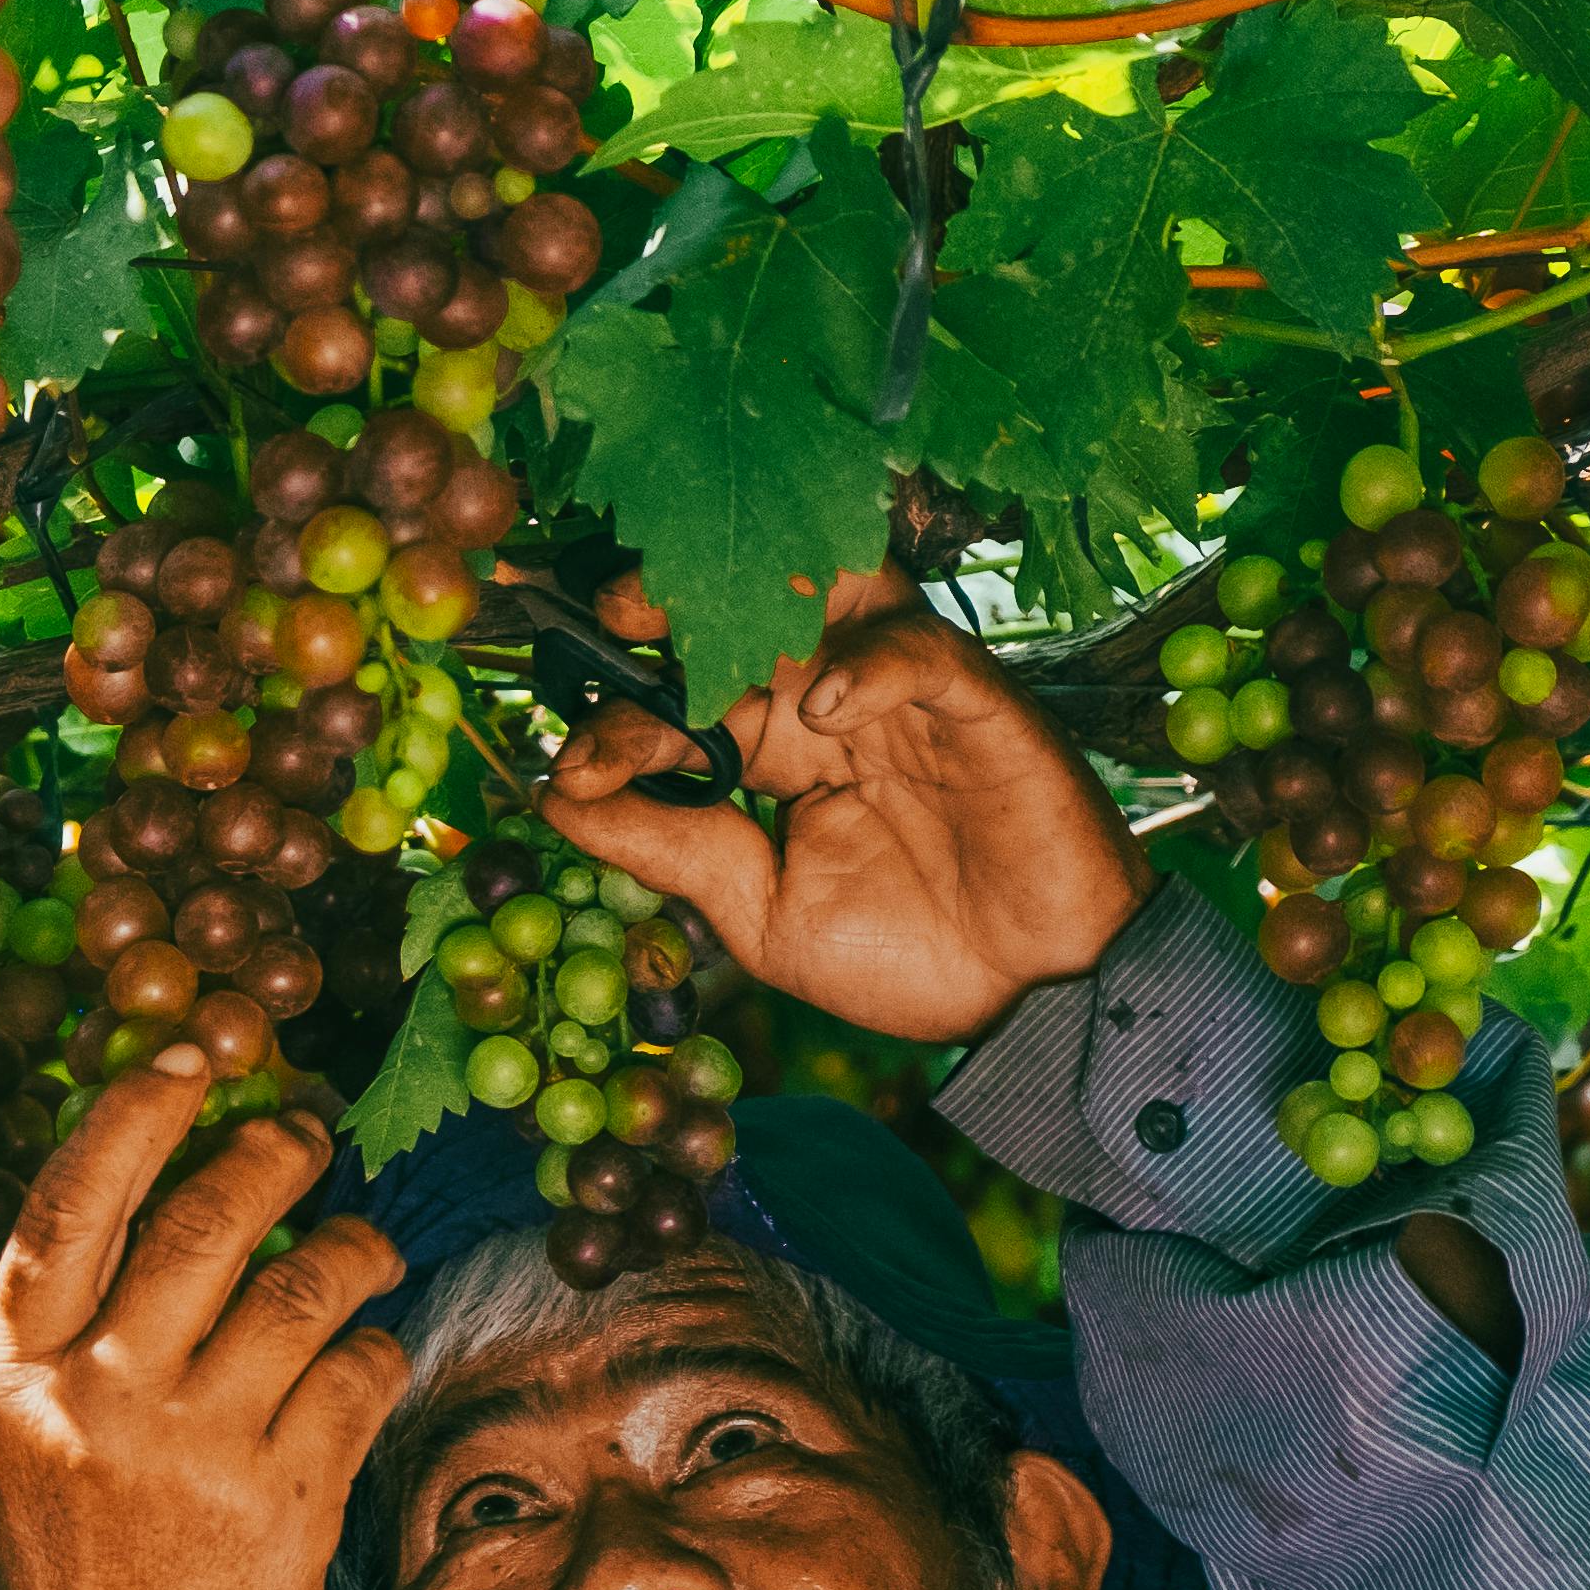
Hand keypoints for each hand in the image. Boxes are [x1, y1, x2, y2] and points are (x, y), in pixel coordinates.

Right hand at [0, 1053, 405, 1589]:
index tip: (195, 1054)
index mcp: (9, 1368)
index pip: (69, 1200)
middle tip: (304, 1136)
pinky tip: (363, 1358)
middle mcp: (92, 1400)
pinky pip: (359, 1374)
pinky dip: (375, 1349)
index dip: (138, 1110)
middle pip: (204, 1221)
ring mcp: (191, 1453)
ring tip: (361, 1247)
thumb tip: (160, 1158)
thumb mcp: (20, 1429)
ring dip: (351, 1246)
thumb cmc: (76, 1549)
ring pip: (304, 1285)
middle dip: (272, 1153)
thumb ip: (66, 1314)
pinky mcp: (283, 1503)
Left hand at [542, 571, 1154, 1045]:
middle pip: (746, 619)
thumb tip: (556, 797)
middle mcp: (832, 702)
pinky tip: (825, 708)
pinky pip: (922, 653)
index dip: (622, 724)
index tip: (573, 767)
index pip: (683, 704)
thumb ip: (672, 850)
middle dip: (673, 608)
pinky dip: (871, 666)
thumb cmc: (910, 955)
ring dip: (766, 592)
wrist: (1033, 996)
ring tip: (693, 622)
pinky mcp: (980, 705)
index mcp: (776, 749)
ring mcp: (904, 698)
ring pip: (835, 594)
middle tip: (609, 617)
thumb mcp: (761, 913)